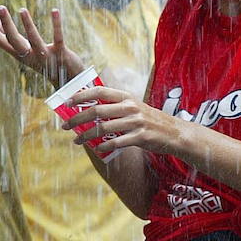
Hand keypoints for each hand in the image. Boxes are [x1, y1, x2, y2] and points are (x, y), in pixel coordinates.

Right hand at [0, 7, 84, 86]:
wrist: (67, 81)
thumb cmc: (44, 61)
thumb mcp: (26, 50)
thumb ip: (11, 37)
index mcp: (20, 55)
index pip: (0, 42)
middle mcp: (30, 57)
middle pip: (14, 41)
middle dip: (7, 24)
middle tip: (0, 7)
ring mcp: (45, 56)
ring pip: (34, 40)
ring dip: (28, 25)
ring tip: (22, 9)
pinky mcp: (61, 54)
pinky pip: (58, 38)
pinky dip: (56, 24)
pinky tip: (54, 10)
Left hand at [64, 85, 188, 156]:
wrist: (175, 133)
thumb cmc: (150, 121)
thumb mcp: (134, 107)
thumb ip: (115, 107)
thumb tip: (89, 112)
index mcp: (127, 97)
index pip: (100, 92)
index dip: (82, 95)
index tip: (67, 102)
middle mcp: (130, 107)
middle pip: (97, 110)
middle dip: (77, 118)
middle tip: (65, 125)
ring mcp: (136, 122)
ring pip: (103, 128)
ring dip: (86, 135)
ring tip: (76, 140)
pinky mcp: (141, 137)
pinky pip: (116, 142)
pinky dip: (104, 146)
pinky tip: (97, 148)